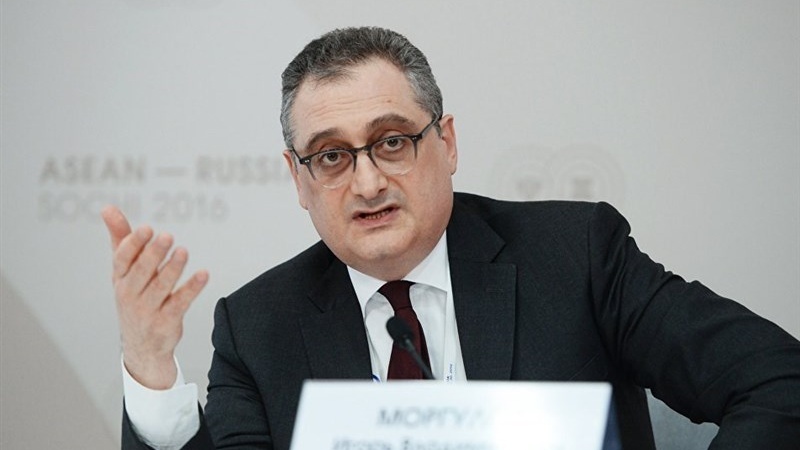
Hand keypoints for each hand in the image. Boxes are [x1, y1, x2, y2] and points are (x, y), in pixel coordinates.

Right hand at [102, 205, 208, 388]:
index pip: (122, 259)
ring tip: (183, 251)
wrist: (141, 346)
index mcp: (119, 278)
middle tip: (166, 235)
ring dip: (173, 268)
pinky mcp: (167, 322)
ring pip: (160, 287)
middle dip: (153, 254)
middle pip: (141, 272)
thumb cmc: (133, 296)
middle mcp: (130, 294)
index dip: (133, 244)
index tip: (147, 228)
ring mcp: (148, 310)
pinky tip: (204, 274)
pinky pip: (180, 303)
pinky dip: (191, 288)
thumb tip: (107, 207)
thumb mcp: (124, 270)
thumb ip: (120, 238)